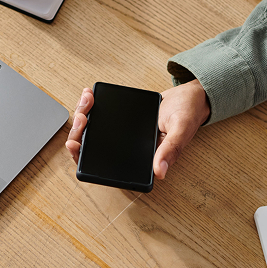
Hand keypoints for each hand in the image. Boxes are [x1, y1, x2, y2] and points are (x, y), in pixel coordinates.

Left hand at [65, 81, 210, 180]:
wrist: (191, 96)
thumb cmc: (188, 115)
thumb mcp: (180, 131)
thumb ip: (170, 150)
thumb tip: (160, 172)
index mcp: (140, 161)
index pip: (105, 168)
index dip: (85, 160)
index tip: (75, 144)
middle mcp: (127, 150)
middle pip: (92, 148)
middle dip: (79, 133)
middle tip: (83, 116)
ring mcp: (122, 135)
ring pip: (92, 131)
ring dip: (83, 117)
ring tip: (86, 101)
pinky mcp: (121, 120)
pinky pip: (101, 116)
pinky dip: (92, 106)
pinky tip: (89, 95)